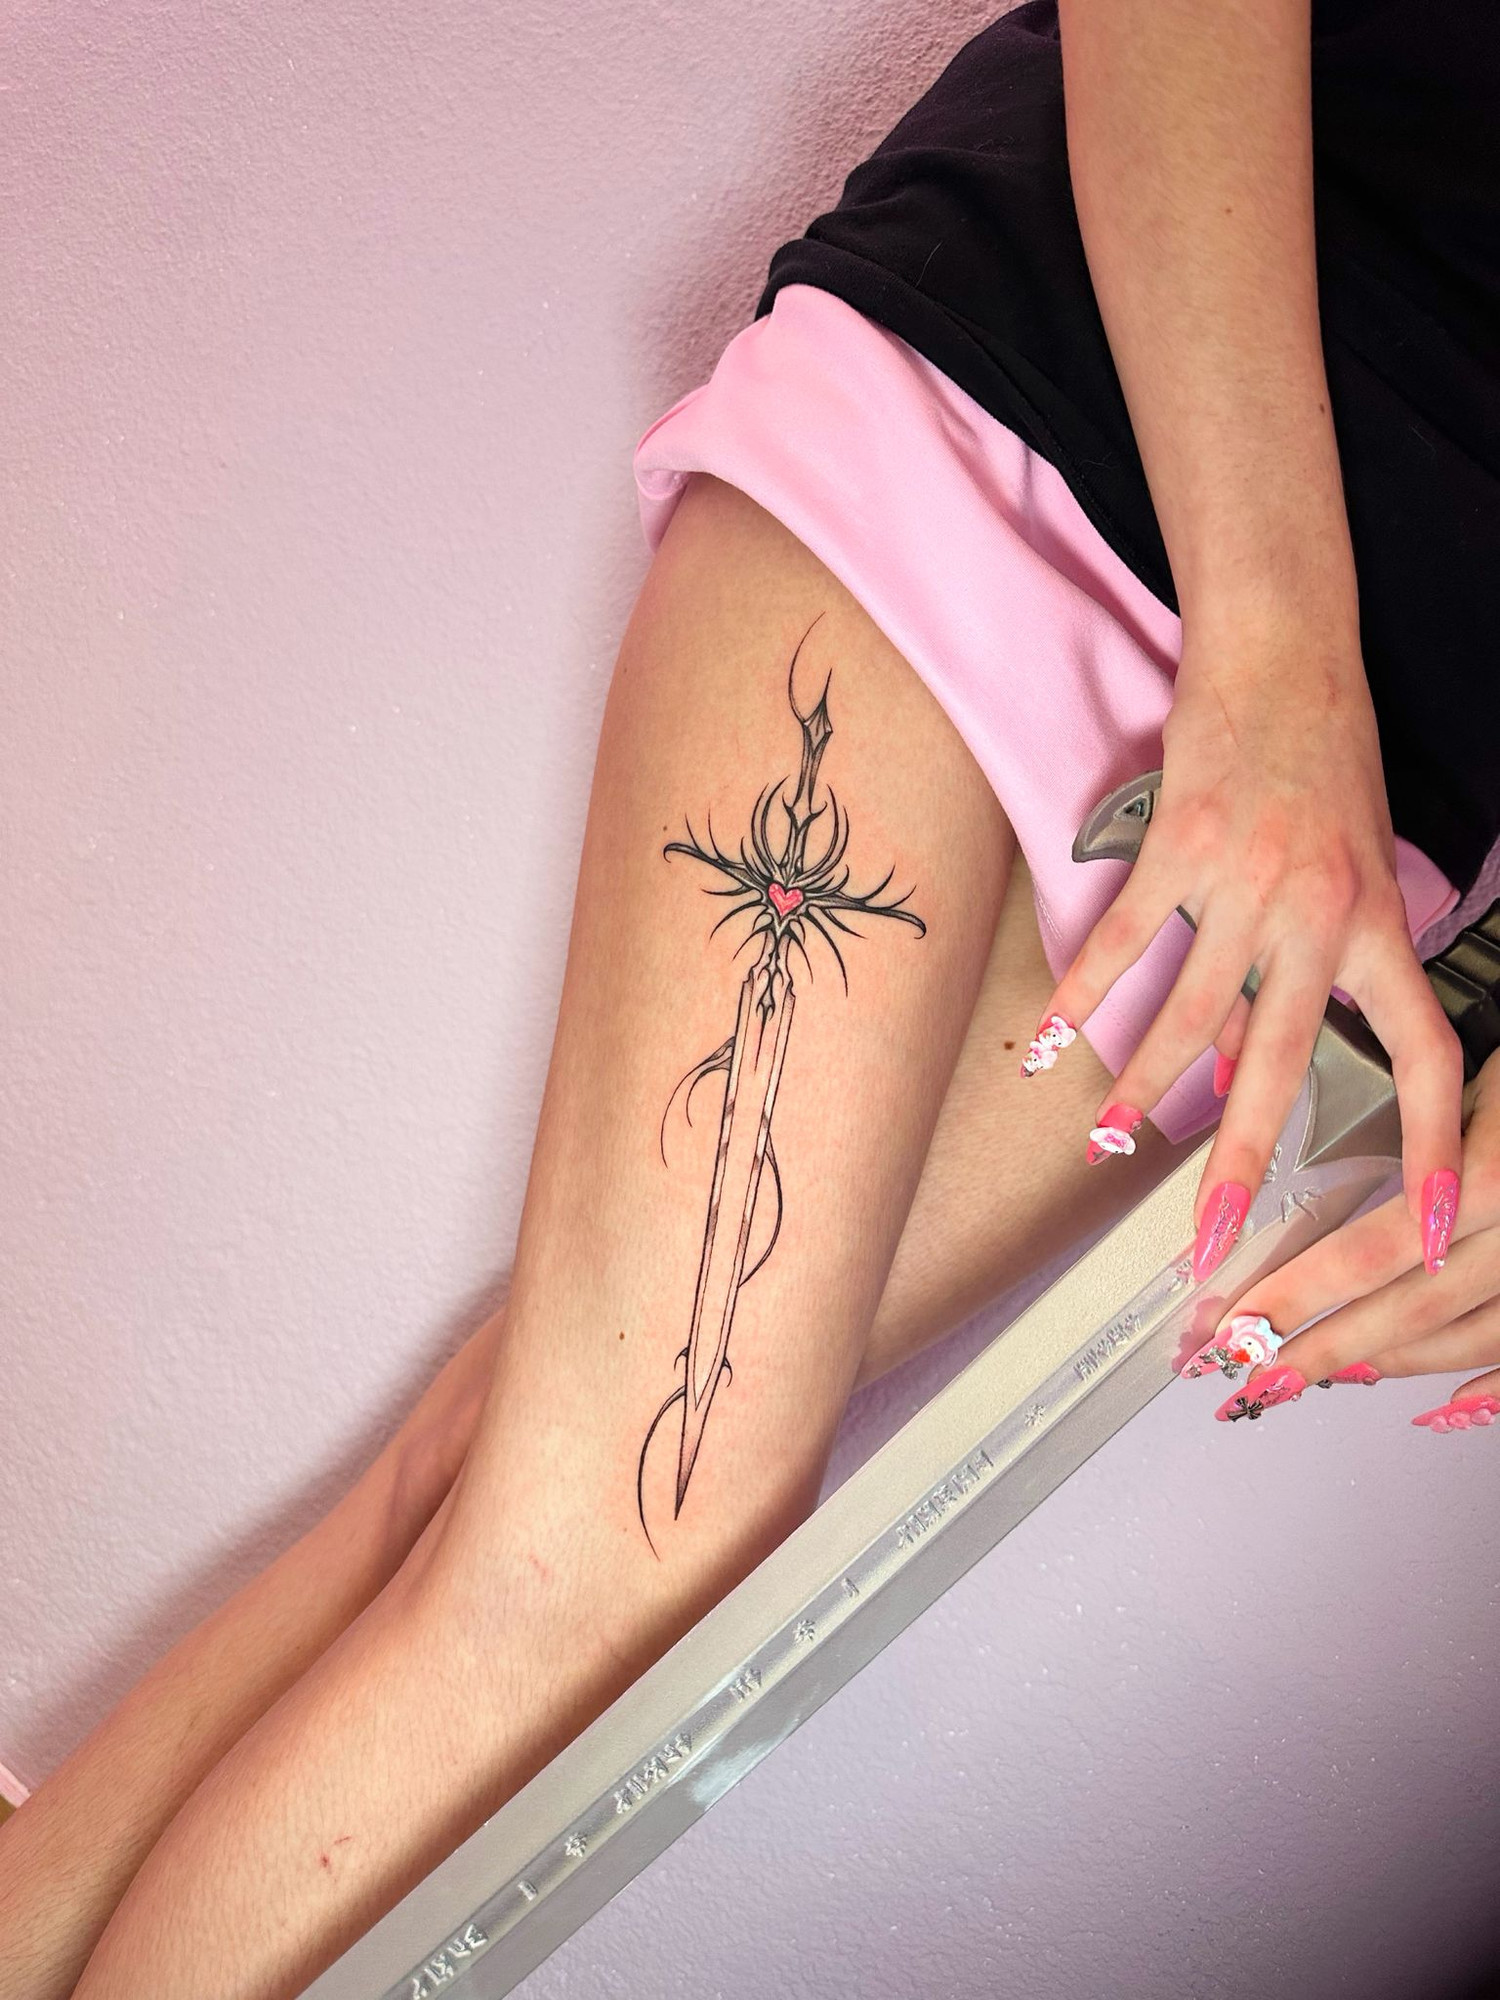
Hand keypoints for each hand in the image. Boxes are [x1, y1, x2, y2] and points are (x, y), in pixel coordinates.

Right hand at [1023, 617, 1464, 1280]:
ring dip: (1140, 1087)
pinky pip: (1126, 938)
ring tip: (1102, 1137)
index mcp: (1379, 926)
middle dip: (1241, 1165)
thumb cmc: (1321, 761)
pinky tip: (1046, 1036)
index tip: (1432, 1229)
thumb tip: (1233, 1071)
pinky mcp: (1184, 843)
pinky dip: (1081, 992)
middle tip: (1209, 1242)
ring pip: (1191, 1012)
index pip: (1427, 1057)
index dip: (1435, 1149)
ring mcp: (1251, 880)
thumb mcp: (1343, 875)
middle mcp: (1323, 913)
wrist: (1285, 653)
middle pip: (1284, 1065)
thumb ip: (1296, 980)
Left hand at [1183, 1045, 1499, 1430]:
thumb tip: (1331, 1192)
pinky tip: (1443, 1409)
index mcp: (1490, 1174)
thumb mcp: (1474, 1081)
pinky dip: (1484, 1388)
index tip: (1236, 1319)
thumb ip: (1416, 1137)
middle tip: (1255, 1373)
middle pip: (1412, 1306)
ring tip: (1325, 1373)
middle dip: (1323, 1348)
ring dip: (1388, 1363)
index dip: (1299, 1293)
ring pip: (1466, 1337)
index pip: (1374, 1249)